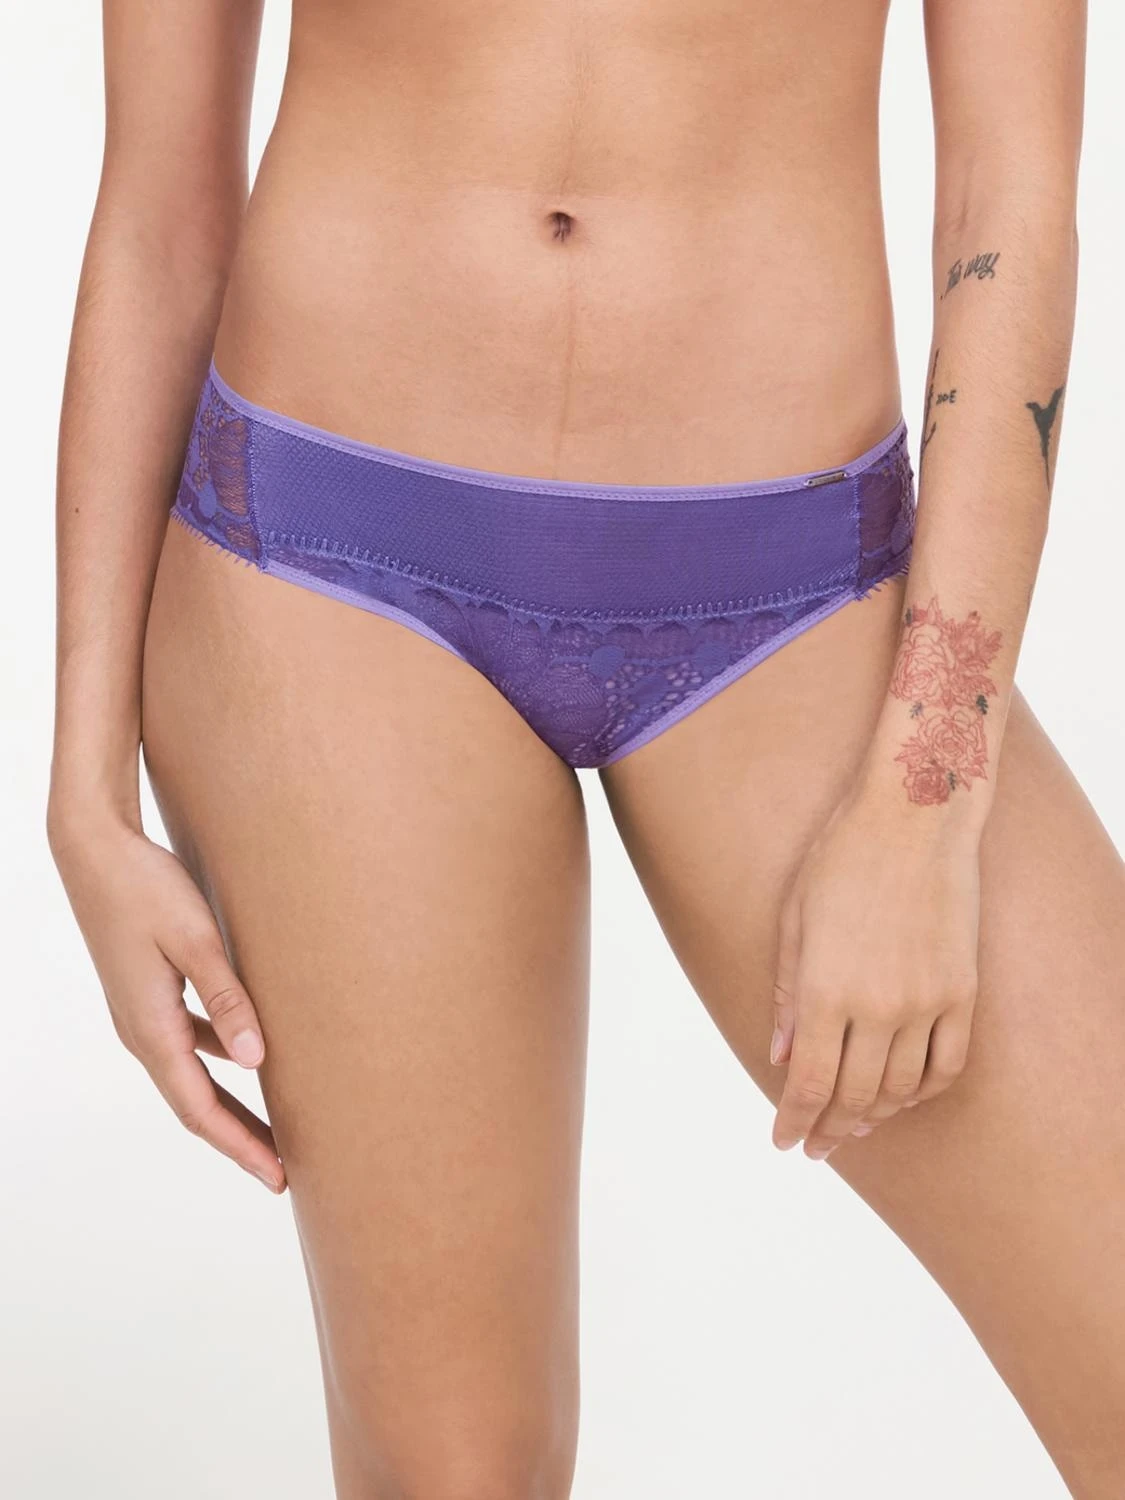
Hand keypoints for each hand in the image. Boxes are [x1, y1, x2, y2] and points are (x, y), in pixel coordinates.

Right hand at [49, 812, 284, 1191]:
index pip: (200, 1109)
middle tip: (285, 1171)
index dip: (240, 1146)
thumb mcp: (195, 939)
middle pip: (196, 1104)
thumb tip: (256, 1060)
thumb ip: (227, 998)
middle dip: (240, 1138)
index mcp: (151, 1029)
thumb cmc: (145, 888)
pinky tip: (251, 1055)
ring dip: (232, 1103)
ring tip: (276, 1123)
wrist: (94, 850)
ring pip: (193, 1075)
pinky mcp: (148, 993)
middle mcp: (141, 1032)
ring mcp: (141, 1014)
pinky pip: (188, 1042)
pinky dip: (221, 1060)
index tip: (277, 1177)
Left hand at [770, 782, 980, 1158]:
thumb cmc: (841, 858)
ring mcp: (926, 1001)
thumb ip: (788, 994)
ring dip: (875, 1114)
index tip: (786, 1143)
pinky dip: (924, 1090)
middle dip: (832, 1128)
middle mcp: (877, 1006)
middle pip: (854, 1095)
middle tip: (818, 1145)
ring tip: (857, 1125)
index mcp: (826, 990)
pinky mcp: (962, 991)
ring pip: (901, 1088)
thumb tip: (781, 1054)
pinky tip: (905, 1096)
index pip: (809, 1083)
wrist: (914, 818)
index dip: (795, 1120)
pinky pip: (947, 1063)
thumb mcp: (794, 920)